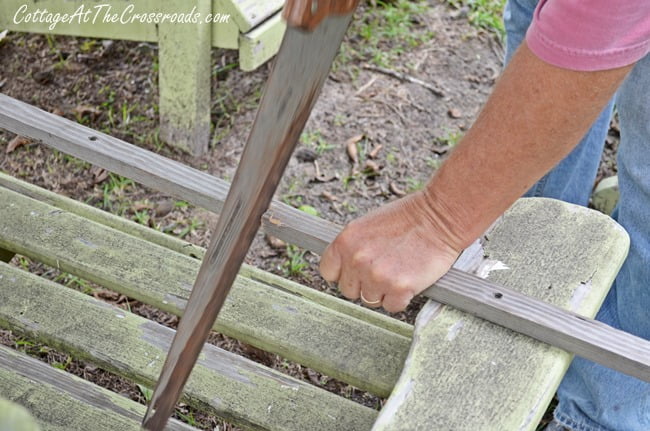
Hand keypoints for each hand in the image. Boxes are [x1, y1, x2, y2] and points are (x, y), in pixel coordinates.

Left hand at [319, 191, 461, 312]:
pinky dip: (401, 298)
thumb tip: (344, 270)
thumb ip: (352, 249)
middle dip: (363, 284)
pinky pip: (391, 306)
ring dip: (383, 291)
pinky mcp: (399, 288)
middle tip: (383, 269)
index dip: (343, 273)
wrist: (439, 217)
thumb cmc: (407, 219)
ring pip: (369, 300)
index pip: (328, 272)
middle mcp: (357, 260)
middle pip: (348, 290)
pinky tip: (409, 278)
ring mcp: (377, 276)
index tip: (355, 271)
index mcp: (345, 241)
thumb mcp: (367, 226)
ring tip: (398, 271)